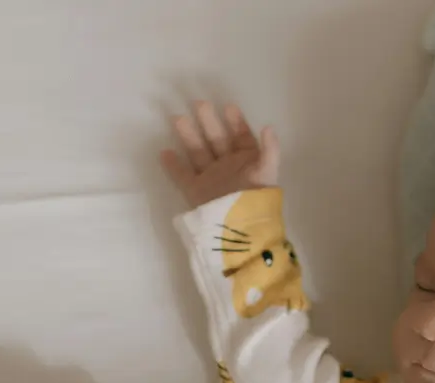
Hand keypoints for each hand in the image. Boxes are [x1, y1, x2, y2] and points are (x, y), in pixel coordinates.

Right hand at [160, 102, 280, 208]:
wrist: (241, 228)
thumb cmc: (256, 198)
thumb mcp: (267, 172)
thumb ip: (269, 150)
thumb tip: (269, 126)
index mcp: (248, 162)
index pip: (242, 138)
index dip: (236, 123)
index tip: (228, 107)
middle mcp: (229, 168)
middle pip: (217, 140)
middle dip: (209, 122)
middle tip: (199, 103)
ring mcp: (212, 179)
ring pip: (197, 152)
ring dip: (188, 135)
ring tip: (177, 117)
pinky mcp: (196, 192)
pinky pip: (182, 176)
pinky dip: (173, 165)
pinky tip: (164, 151)